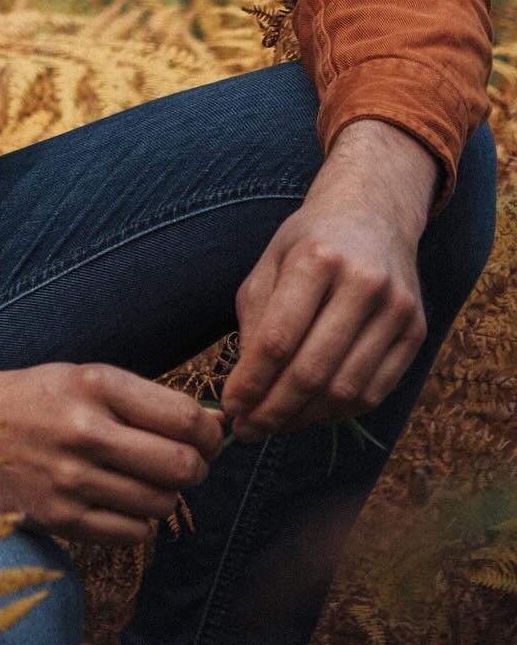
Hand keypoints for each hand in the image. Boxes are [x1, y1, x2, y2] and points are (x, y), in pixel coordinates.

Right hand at [0, 358, 224, 545]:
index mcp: (95, 384)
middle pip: (181, 466)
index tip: (208, 437)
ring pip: (161, 504)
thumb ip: (144, 400)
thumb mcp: (83, 378)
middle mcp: (84, 430)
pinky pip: (132, 535)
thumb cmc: (33, 399)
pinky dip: (138, 523)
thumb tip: (214, 428)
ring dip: (165, 497)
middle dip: (196, 469)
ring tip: (143, 481)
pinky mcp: (59, 519)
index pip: (186, 418)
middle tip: (185, 464)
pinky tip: (118, 503)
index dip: (211, 433)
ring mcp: (70, 478)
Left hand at [221, 119, 436, 441]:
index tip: (228, 407)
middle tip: (247, 430)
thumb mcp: (269, 264)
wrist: (374, 215)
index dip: (250, 383)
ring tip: (273, 425)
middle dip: (273, 410)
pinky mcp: (416, 331)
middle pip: (313, 371)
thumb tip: (245, 390)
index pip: (277, 339)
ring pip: (346, 390)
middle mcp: (363, 282)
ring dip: (304, 418)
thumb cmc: (309, 242)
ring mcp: (397, 309)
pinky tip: (310, 413)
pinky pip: (375, 391)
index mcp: (317, 258)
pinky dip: (338, 412)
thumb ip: (254, 321)